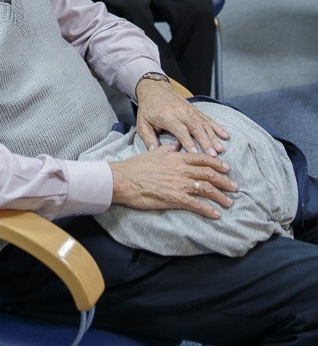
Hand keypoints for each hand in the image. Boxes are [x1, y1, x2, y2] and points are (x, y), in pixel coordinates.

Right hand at [110, 144, 236, 218]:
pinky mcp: (175, 198)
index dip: (217, 163)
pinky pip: (196, 204)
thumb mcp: (154, 152)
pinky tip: (216, 214)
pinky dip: (208, 210)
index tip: (227, 168)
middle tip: (235, 187)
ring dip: (220, 196)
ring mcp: (179, 183)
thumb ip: (168, 149)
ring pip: (206, 188)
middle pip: (209, 173)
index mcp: (177, 157)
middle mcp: (181, 169)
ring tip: (229, 202)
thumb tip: (176, 145)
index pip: (202, 159)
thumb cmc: (137, 166)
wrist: (124, 179)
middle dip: (224, 180)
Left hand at [135, 79, 229, 155]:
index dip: (188, 142)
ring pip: (204, 124)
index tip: (196, 154)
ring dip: (213, 137)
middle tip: (213, 155)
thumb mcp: (142, 124)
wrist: (154, 88)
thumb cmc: (148, 109)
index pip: (180, 130)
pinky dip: (217, 127)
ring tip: (220, 149)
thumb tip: (155, 153)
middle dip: (205, 142)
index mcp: (167, 116)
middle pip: (195, 127)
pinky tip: (225, 135)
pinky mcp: (195, 109)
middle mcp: (180, 112)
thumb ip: (148, 139)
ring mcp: (189, 110)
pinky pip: (207, 118)